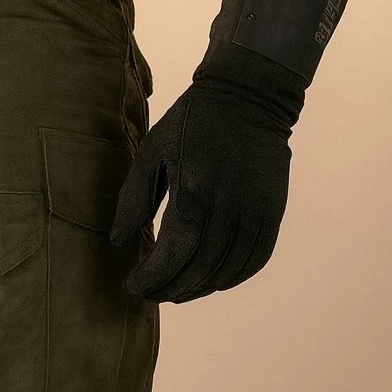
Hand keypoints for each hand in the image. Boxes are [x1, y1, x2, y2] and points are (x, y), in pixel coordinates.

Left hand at [109, 80, 293, 302]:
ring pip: (227, 271)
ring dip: (199, 289)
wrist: (247, 97)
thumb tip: (119, 241)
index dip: (152, 277)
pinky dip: (231, 277)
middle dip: (171, 289)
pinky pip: (254, 260)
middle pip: (199, 269)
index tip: (133, 286)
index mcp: (193, 189)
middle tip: (151, 293)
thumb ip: (134, 197)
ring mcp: (254, 212)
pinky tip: (211, 280)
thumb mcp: (152, 150)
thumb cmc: (191, 122)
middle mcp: (227, 206)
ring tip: (175, 291)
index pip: (172, 254)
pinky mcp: (272, 213)